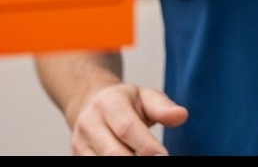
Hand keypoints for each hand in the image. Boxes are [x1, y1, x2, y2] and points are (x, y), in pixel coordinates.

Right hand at [65, 82, 188, 155]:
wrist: (91, 104)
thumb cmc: (125, 102)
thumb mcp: (146, 96)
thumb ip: (163, 107)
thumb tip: (181, 115)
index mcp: (109, 103)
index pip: (127, 127)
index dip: (146, 145)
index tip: (163, 156)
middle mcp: (89, 123)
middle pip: (112, 152)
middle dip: (136, 162)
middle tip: (158, 163)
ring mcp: (79, 143)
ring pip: (100, 163)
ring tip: (146, 162)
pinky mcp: (76, 157)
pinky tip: (132, 161)